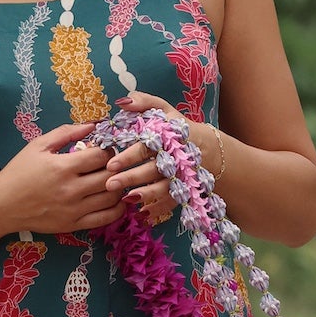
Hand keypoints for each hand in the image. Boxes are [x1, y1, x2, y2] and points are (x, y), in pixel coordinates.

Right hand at [0, 123, 122, 234]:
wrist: (2, 205)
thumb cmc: (18, 172)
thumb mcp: (38, 146)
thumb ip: (66, 132)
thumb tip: (93, 124)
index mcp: (62, 167)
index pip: (101, 155)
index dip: (107, 149)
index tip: (103, 149)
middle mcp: (71, 190)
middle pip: (110, 176)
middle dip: (115, 166)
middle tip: (111, 164)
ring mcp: (74, 210)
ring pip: (112, 197)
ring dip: (118, 186)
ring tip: (112, 179)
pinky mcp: (74, 225)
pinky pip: (106, 218)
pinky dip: (117, 208)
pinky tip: (114, 199)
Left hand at [104, 92, 205, 224]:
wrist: (206, 148)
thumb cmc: (175, 127)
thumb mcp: (163, 110)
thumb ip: (144, 102)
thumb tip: (122, 101)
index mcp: (166, 137)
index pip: (146, 147)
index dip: (129, 156)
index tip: (111, 164)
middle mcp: (174, 158)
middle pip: (153, 170)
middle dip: (132, 178)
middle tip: (110, 184)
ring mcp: (181, 176)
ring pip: (164, 188)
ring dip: (146, 194)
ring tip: (127, 199)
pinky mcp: (184, 190)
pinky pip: (173, 202)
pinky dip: (159, 208)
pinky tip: (143, 214)